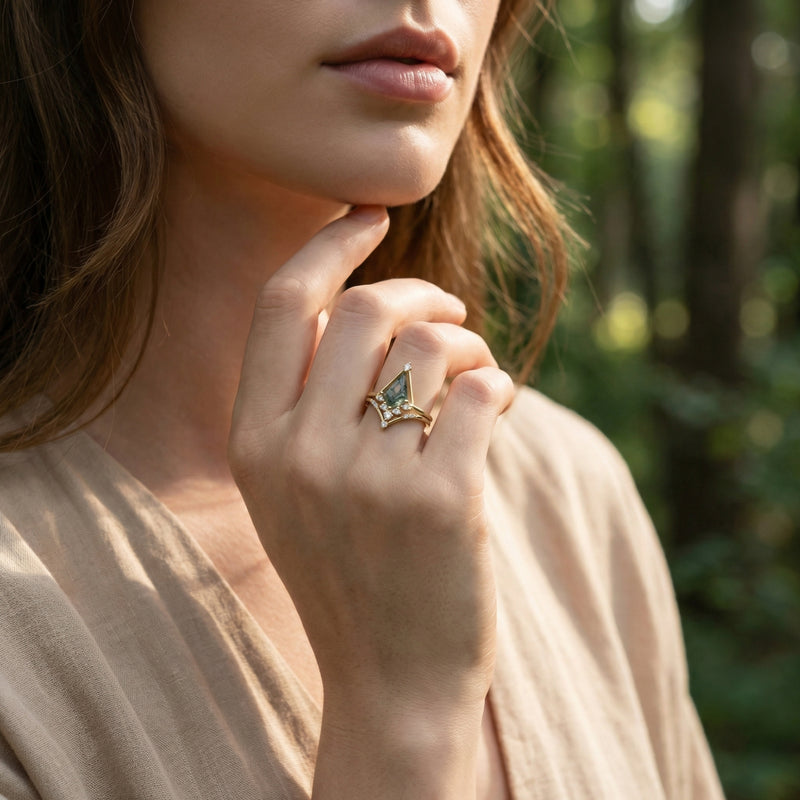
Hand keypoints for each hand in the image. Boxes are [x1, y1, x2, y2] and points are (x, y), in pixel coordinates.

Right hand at [228, 206, 514, 796]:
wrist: (392, 680)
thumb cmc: (351, 570)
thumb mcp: (295, 489)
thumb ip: (308, 400)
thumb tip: (369, 300)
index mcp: (255, 441)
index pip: (281, 305)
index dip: (327, 247)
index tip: (370, 217)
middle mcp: (301, 452)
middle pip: (367, 310)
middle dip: (422, 295)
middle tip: (452, 315)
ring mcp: (370, 478)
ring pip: (434, 344)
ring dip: (468, 343)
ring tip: (477, 372)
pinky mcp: (442, 500)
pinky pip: (486, 391)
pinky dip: (499, 387)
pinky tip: (495, 413)